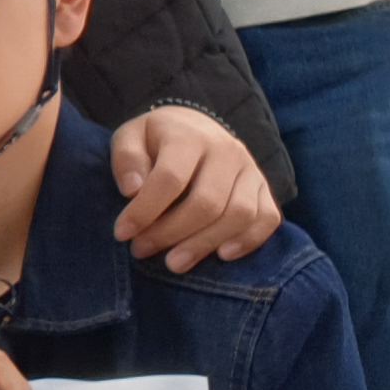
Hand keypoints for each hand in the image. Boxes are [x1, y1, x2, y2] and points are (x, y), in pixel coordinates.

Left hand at [111, 105, 280, 271]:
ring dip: (204, 244)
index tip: (122, 233)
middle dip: (170, 233)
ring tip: (173, 263)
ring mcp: (250, 170)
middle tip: (141, 250)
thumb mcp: (130, 137)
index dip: (144, 211)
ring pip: (239, 215)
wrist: (196, 127)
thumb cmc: (156, 140)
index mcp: (189, 136)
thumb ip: (127, 159)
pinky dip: (248, 241)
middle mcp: (226, 151)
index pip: (169, 179)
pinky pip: (268, 218)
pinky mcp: (264, 188)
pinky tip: (221, 255)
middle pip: (206, 203)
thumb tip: (131, 190)